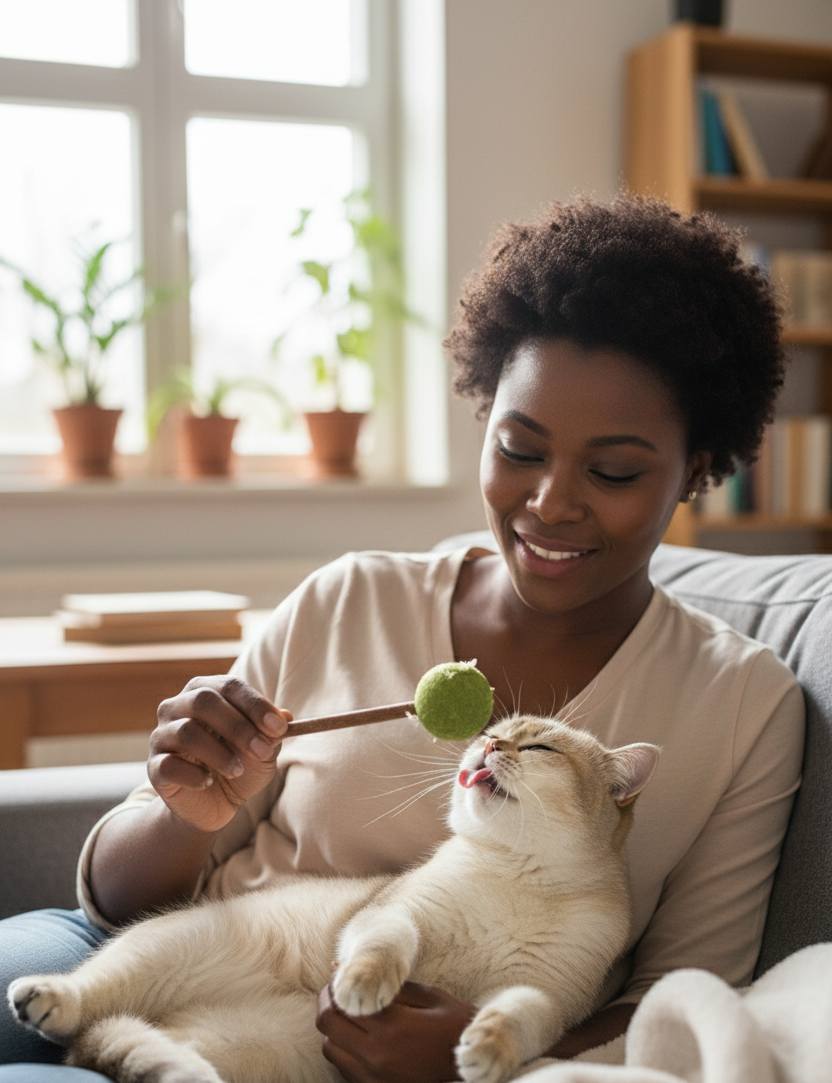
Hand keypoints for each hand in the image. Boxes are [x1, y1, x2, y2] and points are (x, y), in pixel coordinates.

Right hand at [148, 675, 290, 832]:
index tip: (279, 727)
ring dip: (219, 753)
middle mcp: (178, 706)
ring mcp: (162, 735)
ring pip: (186, 731)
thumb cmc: (240, 765)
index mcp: (206, 691)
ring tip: (237, 769)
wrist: (215, 804)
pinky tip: (208, 782)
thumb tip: (284, 716)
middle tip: (262, 751)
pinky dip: (194, 775)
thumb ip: (271, 733)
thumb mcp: (263, 750)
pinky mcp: (154, 766)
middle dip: (239, 726)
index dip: (256, 705)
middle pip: (204, 701)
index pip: (230, 686)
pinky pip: (169, 765)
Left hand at [316, 980, 474, 1082]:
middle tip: (337, 989)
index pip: (342, 1002)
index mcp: (392, 1027)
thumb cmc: (454, 1027)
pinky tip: (358, 1036)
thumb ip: (393, 986)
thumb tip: (360, 970)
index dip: (336, 984)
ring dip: (333, 1028)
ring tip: (348, 1012)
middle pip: (328, 1025)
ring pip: (330, 1048)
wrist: (470, 1067)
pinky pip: (343, 1067)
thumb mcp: (430, 997)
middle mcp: (376, 1055)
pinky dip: (343, 1049)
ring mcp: (373, 1077)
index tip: (340, 973)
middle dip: (328, 1002)